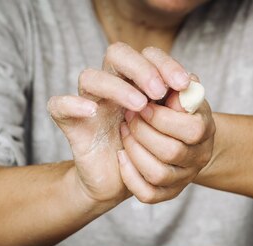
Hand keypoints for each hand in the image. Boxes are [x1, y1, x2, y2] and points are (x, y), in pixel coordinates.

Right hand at [47, 42, 190, 203]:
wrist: (121, 184)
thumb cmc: (151, 155)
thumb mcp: (177, 135)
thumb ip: (185, 110)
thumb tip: (192, 84)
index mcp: (138, 82)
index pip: (147, 55)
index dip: (165, 63)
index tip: (183, 84)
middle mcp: (112, 86)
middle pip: (116, 54)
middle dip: (141, 69)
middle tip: (159, 91)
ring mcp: (90, 102)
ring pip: (90, 77)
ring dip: (117, 88)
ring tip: (140, 106)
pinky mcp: (72, 124)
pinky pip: (59, 105)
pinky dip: (72, 104)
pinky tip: (92, 111)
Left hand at [117, 79, 215, 203]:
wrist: (170, 134)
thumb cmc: (167, 105)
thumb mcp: (174, 89)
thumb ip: (176, 82)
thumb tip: (181, 81)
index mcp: (205, 129)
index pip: (192, 129)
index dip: (161, 117)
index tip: (141, 103)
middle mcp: (199, 157)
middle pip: (171, 152)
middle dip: (142, 131)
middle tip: (127, 116)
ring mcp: (183, 178)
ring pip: (157, 173)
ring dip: (134, 150)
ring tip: (124, 133)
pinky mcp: (166, 194)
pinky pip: (148, 194)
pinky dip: (130, 175)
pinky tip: (121, 156)